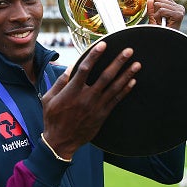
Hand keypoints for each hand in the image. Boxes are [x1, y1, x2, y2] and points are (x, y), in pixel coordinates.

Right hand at [41, 41, 140, 159]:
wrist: (61, 142)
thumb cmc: (52, 119)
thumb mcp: (49, 98)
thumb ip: (60, 82)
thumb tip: (71, 67)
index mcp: (72, 91)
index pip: (85, 68)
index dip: (95, 55)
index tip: (103, 45)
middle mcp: (86, 97)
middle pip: (105, 76)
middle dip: (118, 62)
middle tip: (128, 51)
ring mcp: (96, 106)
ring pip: (114, 87)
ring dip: (127, 74)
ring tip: (137, 64)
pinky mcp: (102, 114)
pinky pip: (116, 100)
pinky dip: (125, 90)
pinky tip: (133, 81)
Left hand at [147, 0, 184, 29]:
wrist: (163, 40)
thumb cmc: (160, 32)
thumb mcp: (154, 18)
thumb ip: (152, 9)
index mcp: (174, 8)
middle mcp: (179, 8)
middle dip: (156, 8)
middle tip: (156, 17)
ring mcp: (180, 11)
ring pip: (162, 5)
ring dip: (157, 14)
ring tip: (159, 21)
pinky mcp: (178, 15)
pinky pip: (163, 10)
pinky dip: (159, 16)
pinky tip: (161, 22)